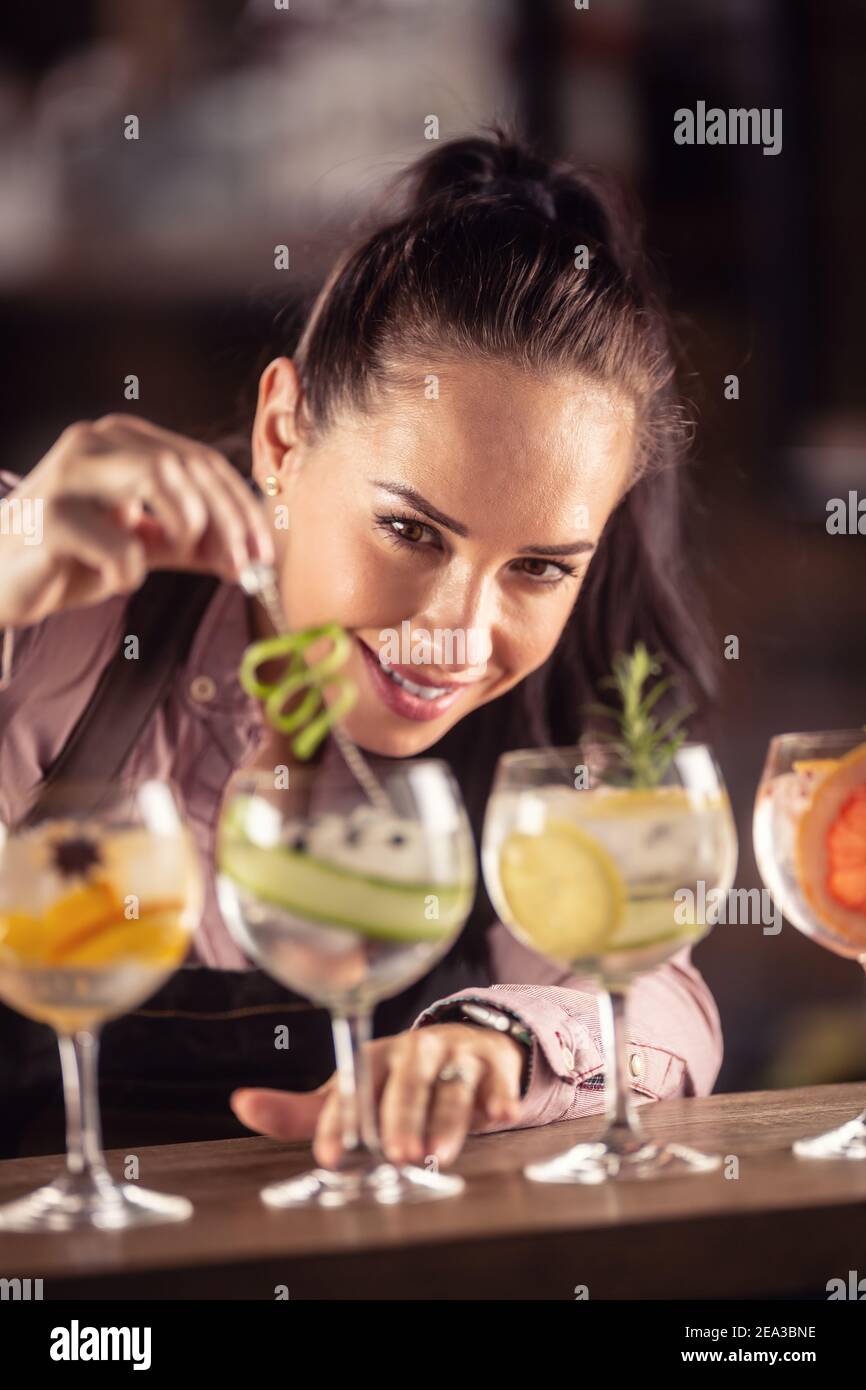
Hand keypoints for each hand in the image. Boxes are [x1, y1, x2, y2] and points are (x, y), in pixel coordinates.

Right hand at [0, 413, 274, 628]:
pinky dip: (132, 570)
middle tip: (245, 568)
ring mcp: (68, 474)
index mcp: (121, 440)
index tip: (266, 553)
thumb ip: (196, 544)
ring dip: (189, 529)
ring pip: (157, 477)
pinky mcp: (50, 516)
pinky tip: (115, 578)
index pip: (201, 461)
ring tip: (184, 560)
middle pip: (187, 465)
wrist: (1, 579)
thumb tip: (252, 556)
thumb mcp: (145, 545)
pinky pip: (120, 542)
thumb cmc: (74, 556)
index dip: (241, 506)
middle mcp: (94, 442)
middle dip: (228, 520)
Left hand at [230, 1023, 525, 1168]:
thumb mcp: (357, 1092)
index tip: (332, 1154)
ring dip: (447, 1119)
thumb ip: (304, 1111)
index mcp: (375, 1057)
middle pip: (405, 1084)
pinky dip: (501, 1096)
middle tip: (397, 1154)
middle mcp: (414, 1051)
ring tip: (440, 1152)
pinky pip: (498, 1080)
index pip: (355, 1087)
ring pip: (451, 1086)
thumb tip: (241, 1104)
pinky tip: (501, 1114)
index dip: (341, 1120)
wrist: (468, 1045)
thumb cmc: (402, 1079)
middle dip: (399, 1118)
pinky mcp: (493, 1064)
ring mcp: (457, 1054)